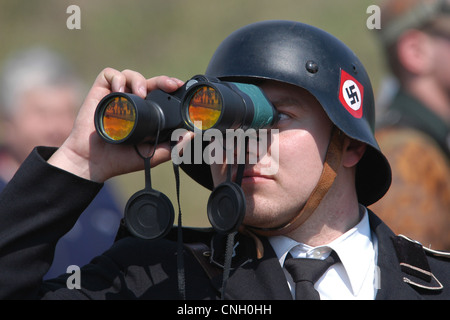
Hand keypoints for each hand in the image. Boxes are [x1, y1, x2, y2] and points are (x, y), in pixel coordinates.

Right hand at [48, 68, 184, 181]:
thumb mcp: (153, 155)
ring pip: (130, 75)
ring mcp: (116, 96)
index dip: (169, 88)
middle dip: (162, 80)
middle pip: (149, 82)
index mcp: (145, 113)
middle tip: (171, 85)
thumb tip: (192, 135)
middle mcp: (132, 102)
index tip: (180, 87)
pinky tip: (119, 90)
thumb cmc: (121, 160)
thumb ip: (173, 147)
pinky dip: (115, 78)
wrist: (94, 162)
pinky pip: (109, 74)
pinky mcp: (99, 92)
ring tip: (140, 93)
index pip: (160, 94)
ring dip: (138, 79)